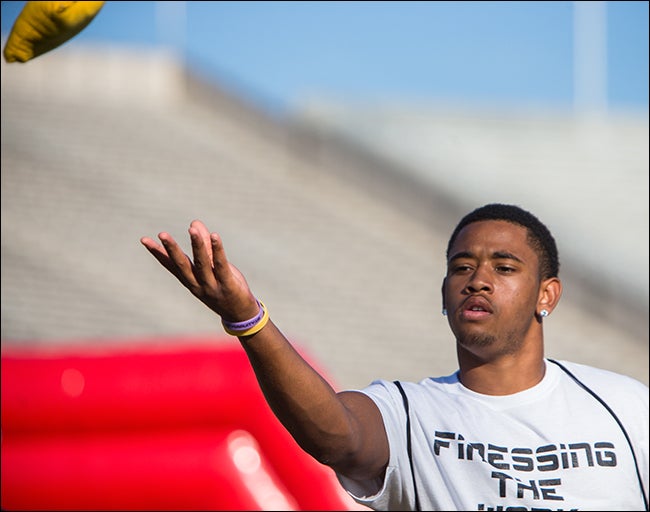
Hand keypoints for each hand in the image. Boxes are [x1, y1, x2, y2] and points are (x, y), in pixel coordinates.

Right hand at [140, 220, 258, 321]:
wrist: (240, 315)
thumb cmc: (224, 288)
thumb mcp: (212, 267)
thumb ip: (204, 245)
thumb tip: (194, 222)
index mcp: (190, 281)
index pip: (171, 265)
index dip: (158, 253)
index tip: (144, 240)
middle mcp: (197, 284)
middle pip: (183, 265)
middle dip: (172, 249)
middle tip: (162, 234)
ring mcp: (212, 286)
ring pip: (202, 264)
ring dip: (197, 245)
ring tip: (191, 229)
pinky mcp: (228, 285)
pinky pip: (222, 265)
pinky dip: (218, 250)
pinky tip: (215, 235)